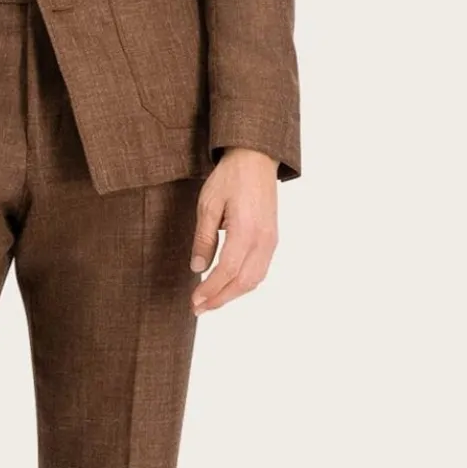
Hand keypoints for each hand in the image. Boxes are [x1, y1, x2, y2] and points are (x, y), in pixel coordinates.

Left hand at [190, 148, 279, 313]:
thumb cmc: (230, 178)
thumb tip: (198, 268)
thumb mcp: (208, 204)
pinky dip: (243, 283)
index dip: (210, 289)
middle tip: (198, 308)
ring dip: (232, 294)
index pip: (227, 270)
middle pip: (243, 282)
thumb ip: (203, 238)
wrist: (256, 159)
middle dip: (220, 299)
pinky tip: (227, 285)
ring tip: (210, 301)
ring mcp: (271, 240)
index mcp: (246, 230)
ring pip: (254, 279)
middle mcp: (263, 239)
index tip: (194, 301)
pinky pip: (260, 269)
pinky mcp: (272, 239)